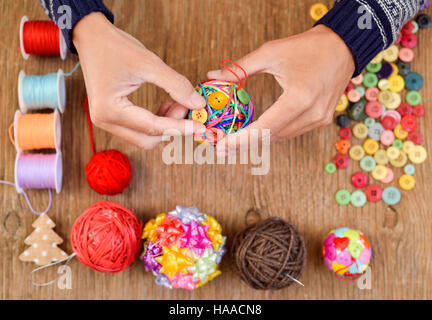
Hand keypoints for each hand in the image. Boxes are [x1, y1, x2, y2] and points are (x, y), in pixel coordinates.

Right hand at [73, 13, 205, 148]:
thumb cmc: (115, 47)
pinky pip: (138, 129)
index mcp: (110, 110)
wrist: (91, 36)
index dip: (181, 127)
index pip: (153, 127)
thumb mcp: (149, 63)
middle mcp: (105, 121)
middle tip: (188, 108)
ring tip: (178, 104)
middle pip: (148, 139)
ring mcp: (106, 121)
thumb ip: (176, 85)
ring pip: (144, 136)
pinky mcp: (111, 117)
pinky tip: (167, 106)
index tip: (202, 127)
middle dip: (172, 128)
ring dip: (165, 125)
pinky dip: (156, 122)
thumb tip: (198, 104)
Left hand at [208, 25, 354, 155]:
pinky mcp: (322, 119)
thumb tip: (213, 77)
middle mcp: (311, 114)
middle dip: (244, 144)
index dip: (241, 140)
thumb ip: (240, 68)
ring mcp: (319, 119)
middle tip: (222, 147)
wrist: (342, 46)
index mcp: (299, 98)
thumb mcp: (270, 52)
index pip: (264, 128)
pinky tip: (257, 132)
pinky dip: (273, 133)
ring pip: (281, 138)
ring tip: (235, 141)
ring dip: (258, 140)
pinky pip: (291, 132)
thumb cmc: (307, 47)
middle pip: (271, 138)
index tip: (221, 146)